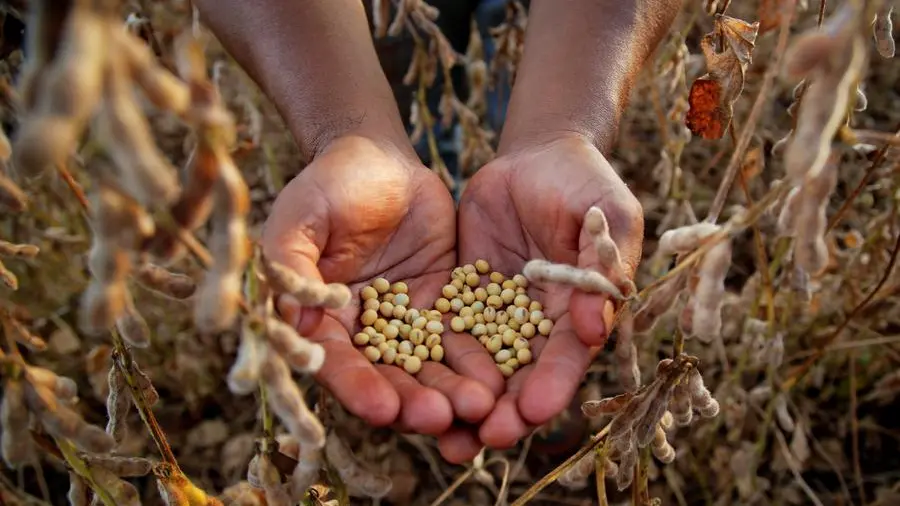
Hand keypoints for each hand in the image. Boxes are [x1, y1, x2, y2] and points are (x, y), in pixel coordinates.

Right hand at [262, 135, 495, 444]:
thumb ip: (291, 266)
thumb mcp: (300, 220)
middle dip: (414, 402)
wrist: (380, 159)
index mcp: (321, 323)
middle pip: (389, 379)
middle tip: (441, 418)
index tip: (383, 409)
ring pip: (431, 368)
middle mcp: (364, 335)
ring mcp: (407, 325)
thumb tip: (293, 321)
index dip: (358, 387)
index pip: (338, 364)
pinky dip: (479, 361)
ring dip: (452, 391)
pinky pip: (463, 340)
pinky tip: (500, 379)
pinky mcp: (444, 309)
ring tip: (479, 406)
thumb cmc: (328, 185)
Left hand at [458, 133, 643, 448]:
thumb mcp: (607, 216)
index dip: (552, 385)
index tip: (533, 412)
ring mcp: (496, 314)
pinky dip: (429, 361)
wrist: (536, 157)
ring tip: (444, 439)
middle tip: (482, 439)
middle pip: (520, 377)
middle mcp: (537, 326)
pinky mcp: (460, 297)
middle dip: (504, 411)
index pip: (566, 357)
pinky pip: (442, 332)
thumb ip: (605, 264)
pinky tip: (408, 386)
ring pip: (478, 367)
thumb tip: (595, 326)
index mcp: (579, 313)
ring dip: (464, 402)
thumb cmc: (584, 184)